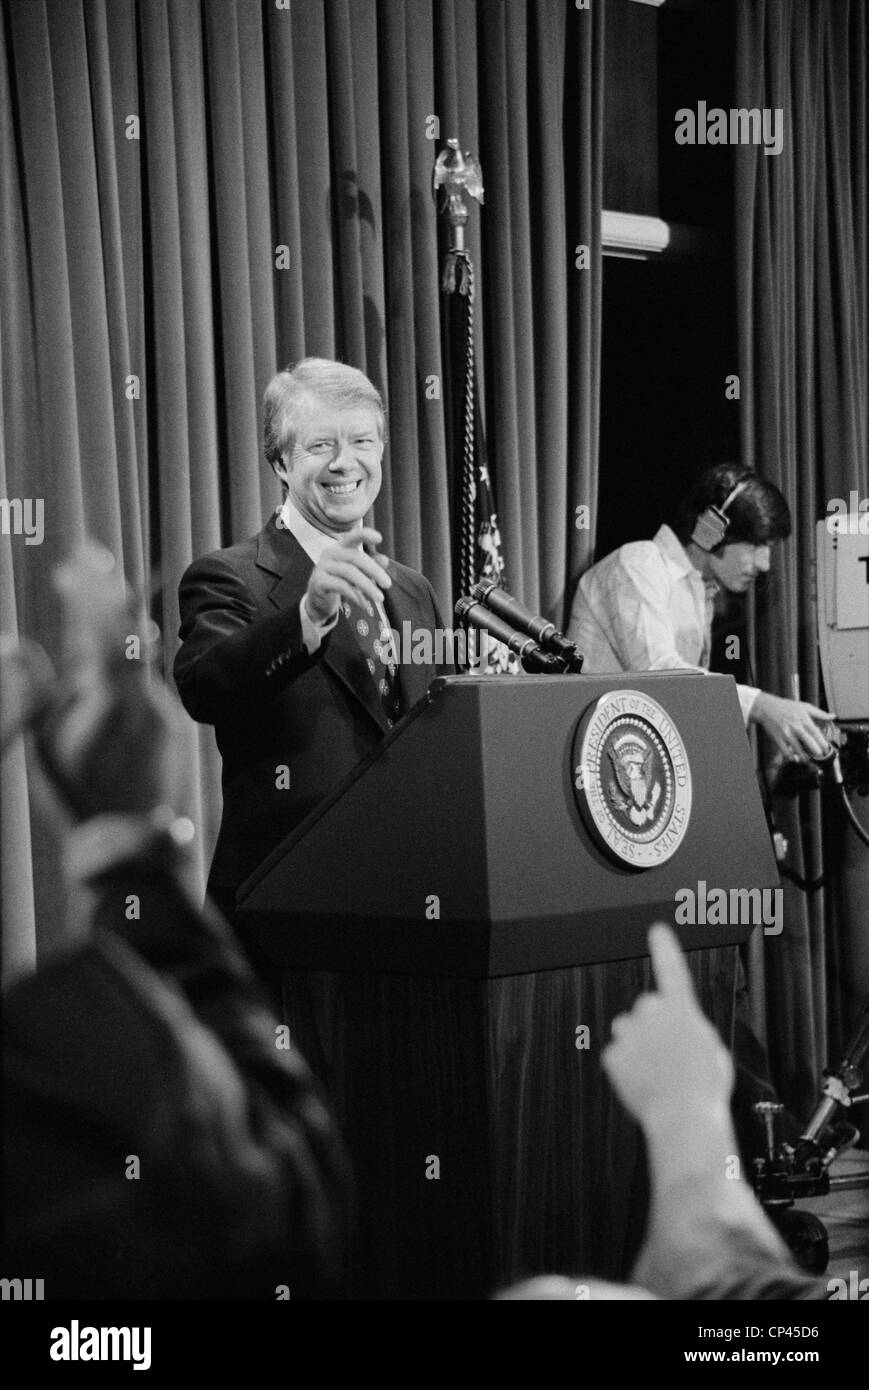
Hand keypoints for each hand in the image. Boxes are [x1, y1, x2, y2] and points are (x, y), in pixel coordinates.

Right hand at [33, 545, 190, 821]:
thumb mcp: (43, 750)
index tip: (77, 560)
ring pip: (142, 656)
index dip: (93, 593)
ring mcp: (165, 715)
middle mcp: (149, 701)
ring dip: (117, 624)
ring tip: (96, 588)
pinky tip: (126, 639)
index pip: (107, 631)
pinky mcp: (173, 728)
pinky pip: (149, 680)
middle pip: (130, 633)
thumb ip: (32, 694)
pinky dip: (131, 657)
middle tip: (89, 556)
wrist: (137, 850)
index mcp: (115, 701)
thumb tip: (13, 644)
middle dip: (106, 593)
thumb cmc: (80, 803)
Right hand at [304, 527, 391, 624]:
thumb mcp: (359, 574)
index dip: (365, 535)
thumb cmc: (341, 583)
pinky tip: (365, 605)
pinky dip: (356, 596)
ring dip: (367, 586)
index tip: (379, 539)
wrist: (319, 601)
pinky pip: (341, 586)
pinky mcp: (318, 581)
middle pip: (356, 558)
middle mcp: (330, 553)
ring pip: (349, 572)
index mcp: (341, 547)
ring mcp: (322, 566)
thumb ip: (371, 566)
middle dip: (374, 571)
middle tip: (388, 584)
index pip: (353, 537)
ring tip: (380, 598)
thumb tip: (385, 560)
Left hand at [602, 923, 733, 1129]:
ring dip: (639, 1045)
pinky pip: (618, 1057)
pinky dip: (627, 1069)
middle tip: (670, 1055)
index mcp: (682, 1009)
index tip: (656, 929)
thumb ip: (690, 1030)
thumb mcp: (711, 1051)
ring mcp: (629, 1032)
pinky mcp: (612, 1054)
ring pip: (629, 1031)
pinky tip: (643, 1085)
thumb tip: (674, 1031)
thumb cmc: (705, 1088)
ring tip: (659, 1074)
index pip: (672, 970)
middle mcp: (652, 1012)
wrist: (683, 1118)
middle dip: (653, 1025)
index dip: (665, 949)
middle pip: (647, 1008)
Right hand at [750, 692, 834, 760]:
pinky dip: (791, 757)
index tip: (826, 749)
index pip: (815, 733)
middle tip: (820, 756)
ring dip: (804, 757)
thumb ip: (820, 713)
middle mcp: (795, 727)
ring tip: (809, 761)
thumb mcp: (805, 706)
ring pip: (797, 749)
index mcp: (803, 719)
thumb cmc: (787, 706)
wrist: (767, 707)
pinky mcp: (777, 738)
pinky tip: (795, 759)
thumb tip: (833, 716)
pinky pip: (785, 751)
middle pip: (808, 741)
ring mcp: (786, 733)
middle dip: (815, 751)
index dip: (822, 742)